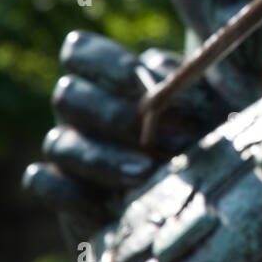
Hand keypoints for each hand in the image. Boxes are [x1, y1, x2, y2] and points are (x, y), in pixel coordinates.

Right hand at [23, 30, 228, 238]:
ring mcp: (72, 152)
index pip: (79, 51)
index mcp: (111, 78)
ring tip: (145, 175)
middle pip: (67, 95)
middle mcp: (84, 111)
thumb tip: (163, 88)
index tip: (143, 81)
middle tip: (151, 136)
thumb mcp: (216, 112)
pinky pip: (44, 184)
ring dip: (101, 158)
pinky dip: (71, 193)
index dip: (106, 62)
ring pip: (58, 143)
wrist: (211, 210)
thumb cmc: (216, 144)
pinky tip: (111, 208)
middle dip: (110, 115)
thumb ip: (192, 91)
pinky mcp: (68, 196)